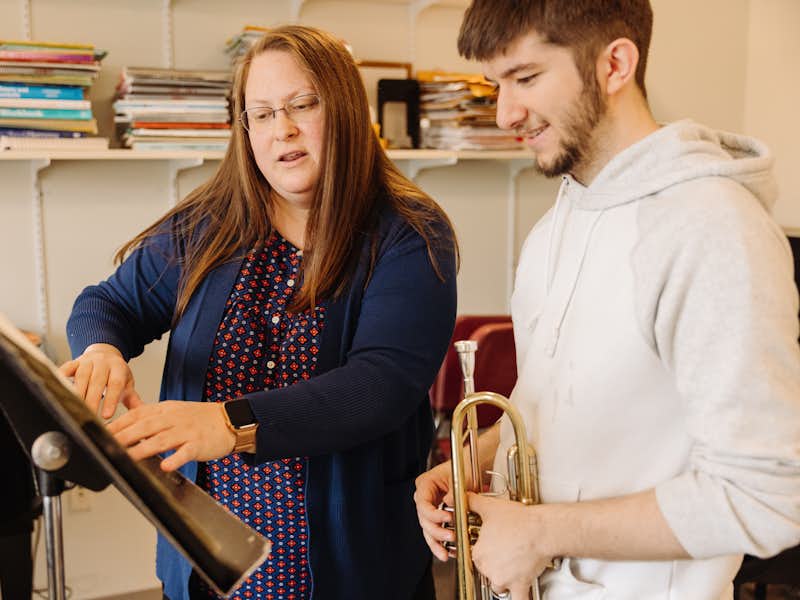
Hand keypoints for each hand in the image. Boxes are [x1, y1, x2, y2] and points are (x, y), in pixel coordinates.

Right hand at [59, 343, 142, 417]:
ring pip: (81, 377)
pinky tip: (57, 390)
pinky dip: (60, 378)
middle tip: (89, 416)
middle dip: (92, 400)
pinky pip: (66, 368)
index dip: (111, 400)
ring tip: (74, 409)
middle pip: (97, 382)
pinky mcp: (74, 362)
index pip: (115, 384)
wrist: (105, 353)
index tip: (106, 415)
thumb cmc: (116, 374)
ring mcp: (87, 362)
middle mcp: (103, 363)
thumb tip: (144, 414)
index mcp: (118, 368)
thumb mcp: (127, 384)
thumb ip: (134, 399)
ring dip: (77, 393)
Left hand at [107, 400, 235, 471]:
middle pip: (146, 426)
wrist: (229, 420)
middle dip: (125, 436)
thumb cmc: (199, 418)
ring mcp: (187, 431)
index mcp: (165, 410)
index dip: (119, 423)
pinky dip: (176, 459)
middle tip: (107, 445)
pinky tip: (166, 466)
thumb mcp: (174, 411)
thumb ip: (151, 417)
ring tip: (127, 458)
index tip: (101, 432)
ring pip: (162, 439)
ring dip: (143, 449)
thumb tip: (125, 425)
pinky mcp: (199, 444)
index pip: (138, 414)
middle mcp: (174, 418)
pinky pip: (186, 452)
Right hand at [414, 461, 455, 560]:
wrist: (472, 468)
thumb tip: (448, 503)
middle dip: (437, 531)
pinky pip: (436, 533)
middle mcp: (425, 498)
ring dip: (437, 542)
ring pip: (428, 530)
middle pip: (424, 519)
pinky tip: (448, 553)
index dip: (434, 514)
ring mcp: (431, 509)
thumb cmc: (464, 467)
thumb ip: (453, 491)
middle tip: (451, 536)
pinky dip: (441, 544)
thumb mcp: (459, 477)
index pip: (423, 503)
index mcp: (425, 484)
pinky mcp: (439, 518)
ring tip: (446, 552)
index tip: (448, 518)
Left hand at [468, 492, 551, 597]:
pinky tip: (519, 593)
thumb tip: (463, 498)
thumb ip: (472, 502)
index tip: (493, 546)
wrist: (541, 530)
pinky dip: (518, 597)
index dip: (486, 550)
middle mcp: (488, 568)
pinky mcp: (519, 585)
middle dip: (496, 564)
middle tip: (507, 552)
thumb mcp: (490, 507)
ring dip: (504, 579)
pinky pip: (517, 599)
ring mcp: (503, 579)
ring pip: (498, 585)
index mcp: (479, 552)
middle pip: (486, 571)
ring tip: (514, 566)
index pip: (476, 556)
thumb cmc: (519, 520)